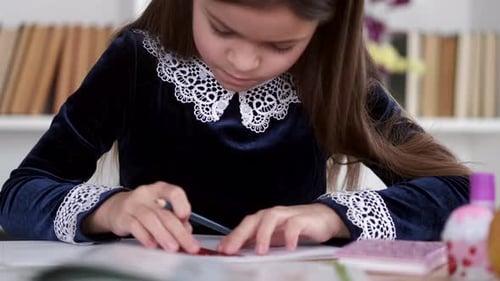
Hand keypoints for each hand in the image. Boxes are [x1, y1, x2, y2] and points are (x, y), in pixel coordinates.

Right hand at [83, 181, 199, 252]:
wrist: (115, 208)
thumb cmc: (144, 208)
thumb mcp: (160, 209)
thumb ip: (174, 219)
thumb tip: (186, 232)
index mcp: (161, 189)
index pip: (175, 193)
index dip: (183, 206)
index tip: (186, 220)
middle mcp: (147, 194)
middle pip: (165, 214)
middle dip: (179, 232)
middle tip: (189, 246)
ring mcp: (133, 205)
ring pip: (151, 220)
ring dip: (164, 236)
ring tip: (173, 248)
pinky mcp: (122, 218)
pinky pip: (135, 227)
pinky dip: (146, 237)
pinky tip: (153, 245)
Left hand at [217, 204, 348, 254]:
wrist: (325, 218)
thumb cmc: (297, 228)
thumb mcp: (275, 237)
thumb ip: (257, 241)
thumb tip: (237, 251)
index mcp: (264, 219)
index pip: (244, 226)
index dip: (232, 236)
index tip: (221, 250)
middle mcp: (273, 215)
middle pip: (253, 220)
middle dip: (241, 234)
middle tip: (232, 250)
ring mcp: (288, 215)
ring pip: (271, 218)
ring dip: (264, 234)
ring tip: (260, 251)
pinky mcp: (303, 219)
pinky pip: (295, 224)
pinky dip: (291, 235)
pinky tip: (289, 247)